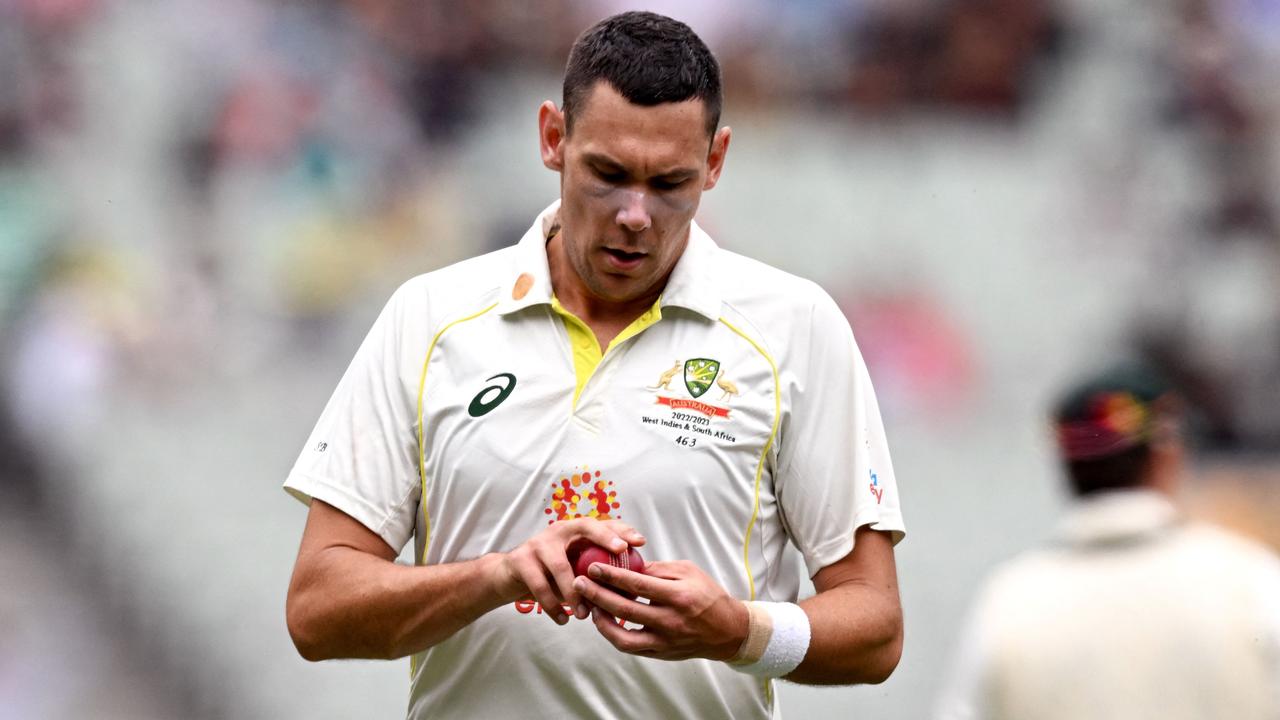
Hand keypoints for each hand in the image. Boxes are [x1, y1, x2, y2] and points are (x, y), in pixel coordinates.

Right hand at [495, 519, 644, 625]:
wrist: (507, 578)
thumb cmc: (549, 576)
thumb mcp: (573, 570)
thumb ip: (594, 574)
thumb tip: (629, 591)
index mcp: (574, 531)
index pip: (602, 524)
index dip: (621, 530)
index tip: (640, 541)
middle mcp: (558, 531)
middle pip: (584, 527)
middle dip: (604, 538)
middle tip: (620, 552)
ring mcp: (538, 543)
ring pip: (561, 566)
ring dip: (574, 593)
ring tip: (584, 614)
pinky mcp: (521, 560)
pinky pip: (540, 585)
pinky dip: (552, 605)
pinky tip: (562, 620)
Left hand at [573, 560, 747, 660]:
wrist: (727, 630)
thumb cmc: (708, 596)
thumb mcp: (689, 572)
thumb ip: (658, 569)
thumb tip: (628, 566)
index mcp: (678, 596)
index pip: (638, 585)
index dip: (612, 576)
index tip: (593, 567)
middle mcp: (670, 621)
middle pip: (625, 609)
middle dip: (597, 595)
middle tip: (579, 583)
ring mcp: (664, 641)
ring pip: (622, 636)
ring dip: (601, 620)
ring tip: (589, 605)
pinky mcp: (660, 654)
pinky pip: (630, 647)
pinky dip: (613, 635)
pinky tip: (604, 621)